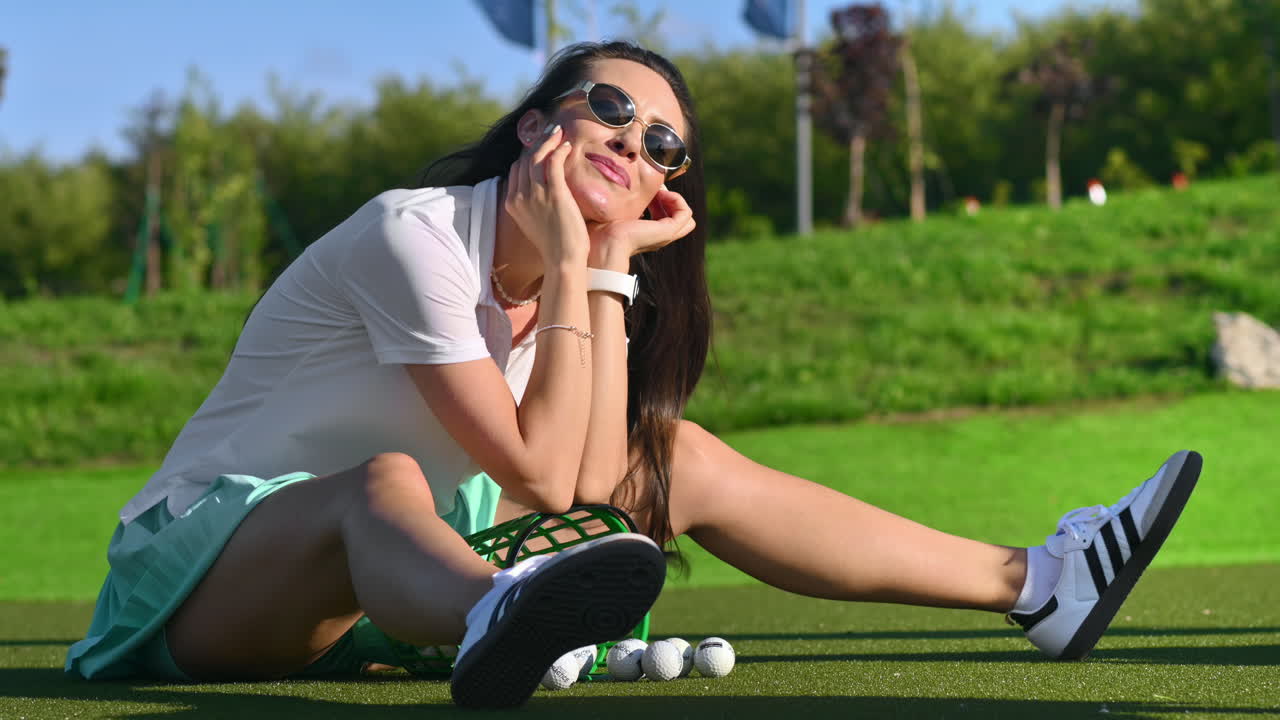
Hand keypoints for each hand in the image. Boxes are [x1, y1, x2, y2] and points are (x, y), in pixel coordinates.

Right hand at [504, 124, 589, 264]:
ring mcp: (535, 194)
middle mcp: (519, 196)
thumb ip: (532, 204)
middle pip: (525, 159)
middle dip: (538, 141)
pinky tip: (567, 146)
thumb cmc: (553, 244)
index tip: (540, 145)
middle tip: (551, 131)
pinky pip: (554, 163)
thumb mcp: (534, 221)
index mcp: (512, 202)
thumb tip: (540, 190)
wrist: (562, 259)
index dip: (528, 154)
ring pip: (537, 156)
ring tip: (559, 131)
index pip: (516, 169)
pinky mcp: (554, 193)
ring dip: (548, 140)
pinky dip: (559, 150)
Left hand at [587, 184, 695, 267]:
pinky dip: (678, 200)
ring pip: (684, 216)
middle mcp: (657, 236)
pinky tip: (662, 194)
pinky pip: (685, 213)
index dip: (659, 200)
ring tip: (658, 192)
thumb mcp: (609, 214)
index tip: (645, 191)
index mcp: (645, 234)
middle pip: (678, 217)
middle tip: (654, 190)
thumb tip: (611, 185)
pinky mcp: (668, 231)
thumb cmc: (599, 232)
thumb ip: (614, 203)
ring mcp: (665, 235)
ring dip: (674, 198)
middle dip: (669, 198)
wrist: (603, 246)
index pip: (665, 218)